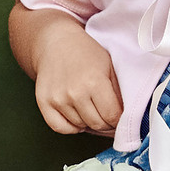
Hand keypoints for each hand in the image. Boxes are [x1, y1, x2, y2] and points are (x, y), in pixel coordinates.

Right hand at [13, 7, 122, 135]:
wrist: (56, 42)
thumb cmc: (85, 53)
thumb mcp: (109, 66)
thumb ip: (118, 92)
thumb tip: (125, 117)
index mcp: (95, 81)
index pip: (112, 116)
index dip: (119, 120)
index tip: (119, 117)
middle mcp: (75, 92)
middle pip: (97, 124)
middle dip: (106, 123)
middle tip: (107, 116)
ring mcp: (58, 98)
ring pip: (80, 127)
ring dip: (88, 123)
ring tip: (91, 109)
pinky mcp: (44, 102)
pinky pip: (60, 128)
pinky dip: (70, 127)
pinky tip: (76, 117)